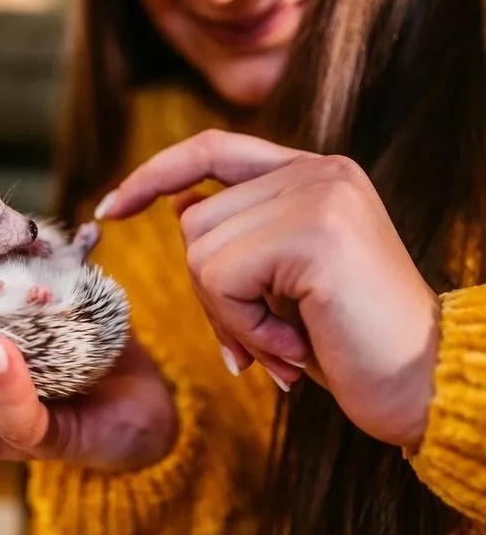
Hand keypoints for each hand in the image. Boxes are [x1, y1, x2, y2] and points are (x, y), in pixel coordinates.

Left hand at [97, 129, 439, 449]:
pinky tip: (294, 349)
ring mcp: (318, 195)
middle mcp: (318, 172)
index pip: (212, 150)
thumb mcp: (280, 283)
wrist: (424, 385)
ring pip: (201, 251)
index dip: (155, 174)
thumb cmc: (348, 341)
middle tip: (259, 340)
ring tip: (282, 345)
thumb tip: (180, 207)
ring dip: (229, 316)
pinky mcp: (315, 232)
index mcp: (312, 175)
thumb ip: (239, 235)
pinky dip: (243, 327)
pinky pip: (222, 278)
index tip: (111, 207)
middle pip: (194, 222)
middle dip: (210, 294)